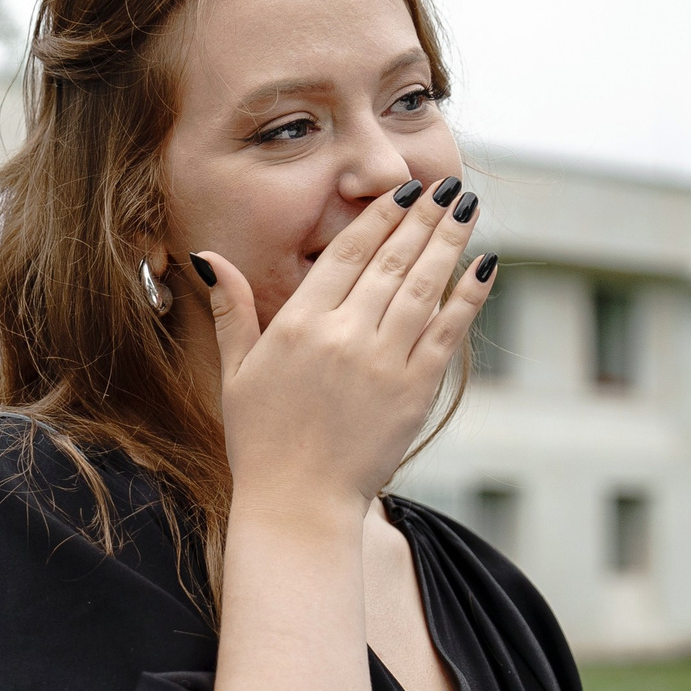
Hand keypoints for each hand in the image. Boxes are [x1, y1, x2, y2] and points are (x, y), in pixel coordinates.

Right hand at [193, 178, 490, 519]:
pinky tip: (484, 265)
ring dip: (450, 241)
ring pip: (425, 286)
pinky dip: (469, 295)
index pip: (347, 253)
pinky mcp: (415, 391)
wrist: (298, 504)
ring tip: (467, 207)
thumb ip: (230, 310)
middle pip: (393, 259)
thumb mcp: (235, 372)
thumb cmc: (260, 442)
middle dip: (423, 216)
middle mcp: (344, 335)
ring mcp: (384, 362)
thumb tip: (206, 256)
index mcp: (298, 324)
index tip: (401, 193)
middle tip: (445, 185)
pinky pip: (449, 331)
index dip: (379, 218)